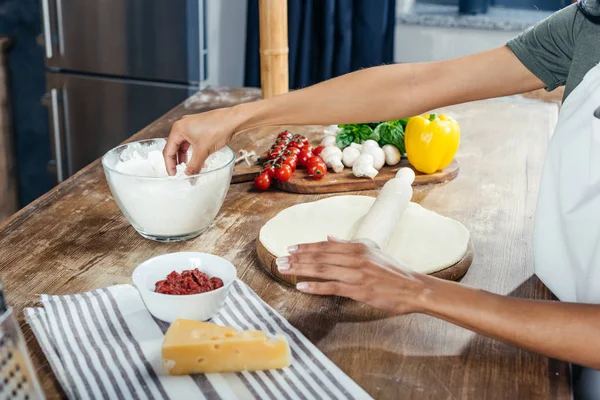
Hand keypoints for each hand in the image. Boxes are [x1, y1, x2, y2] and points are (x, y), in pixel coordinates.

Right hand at [163, 106, 242, 174]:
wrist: (234, 120)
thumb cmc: (217, 129)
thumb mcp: (203, 151)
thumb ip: (194, 165)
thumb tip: (189, 175)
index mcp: (178, 129)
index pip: (168, 150)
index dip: (170, 165)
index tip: (173, 175)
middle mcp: (183, 125)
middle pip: (175, 147)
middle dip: (178, 161)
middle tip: (180, 173)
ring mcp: (191, 125)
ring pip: (184, 144)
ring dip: (186, 157)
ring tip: (190, 168)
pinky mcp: (200, 126)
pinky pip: (192, 141)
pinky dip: (194, 151)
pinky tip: (199, 160)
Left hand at [276, 236, 431, 313]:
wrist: (413, 287)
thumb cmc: (393, 271)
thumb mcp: (372, 251)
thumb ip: (349, 244)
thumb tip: (329, 236)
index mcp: (358, 247)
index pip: (326, 245)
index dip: (306, 247)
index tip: (290, 248)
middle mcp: (355, 257)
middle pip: (320, 256)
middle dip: (298, 258)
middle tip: (279, 260)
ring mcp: (356, 273)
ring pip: (323, 269)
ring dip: (301, 269)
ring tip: (284, 270)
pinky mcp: (359, 290)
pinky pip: (332, 287)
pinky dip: (315, 286)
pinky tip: (301, 286)